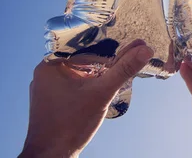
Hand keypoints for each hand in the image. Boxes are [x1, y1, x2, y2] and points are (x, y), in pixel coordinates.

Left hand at [20, 40, 153, 157]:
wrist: (51, 156)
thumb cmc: (70, 125)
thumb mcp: (102, 92)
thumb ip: (124, 69)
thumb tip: (145, 49)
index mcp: (50, 65)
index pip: (84, 46)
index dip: (108, 46)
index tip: (129, 45)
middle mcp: (46, 73)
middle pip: (83, 58)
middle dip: (106, 61)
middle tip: (128, 57)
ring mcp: (48, 88)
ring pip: (81, 71)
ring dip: (100, 73)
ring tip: (120, 72)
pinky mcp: (53, 100)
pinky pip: (76, 83)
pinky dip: (91, 84)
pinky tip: (104, 88)